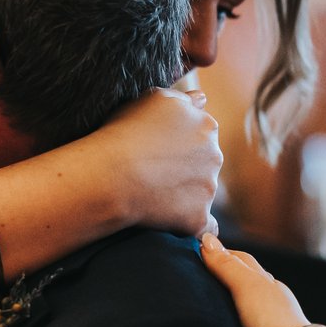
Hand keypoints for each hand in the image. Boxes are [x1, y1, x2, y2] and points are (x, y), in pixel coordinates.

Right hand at [94, 87, 221, 233]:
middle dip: (186, 167)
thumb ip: (183, 98)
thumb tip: (203, 99)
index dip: (177, 142)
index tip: (156, 149)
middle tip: (153, 171)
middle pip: (205, 163)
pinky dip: (192, 225)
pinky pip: (205, 227)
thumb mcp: (153, 99)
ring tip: (153, 194)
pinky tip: (176, 224)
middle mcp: (214, 155)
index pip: (201, 134)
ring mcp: (209, 188)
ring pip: (203, 192)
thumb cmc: (124, 132)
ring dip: (186, 194)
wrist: (111, 174)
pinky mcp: (198, 217)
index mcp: (206, 125)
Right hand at [198, 232, 306, 326]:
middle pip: (246, 282)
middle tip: (198, 275)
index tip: (199, 251)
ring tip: (206, 306)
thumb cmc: (272, 323)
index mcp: (268, 283)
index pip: (242, 260)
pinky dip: (233, 324)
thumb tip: (206, 239)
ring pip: (247, 306)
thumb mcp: (247, 287)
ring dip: (229, 303)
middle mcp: (272, 301)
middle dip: (226, 275)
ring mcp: (270, 325)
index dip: (222, 253)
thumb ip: (227, 266)